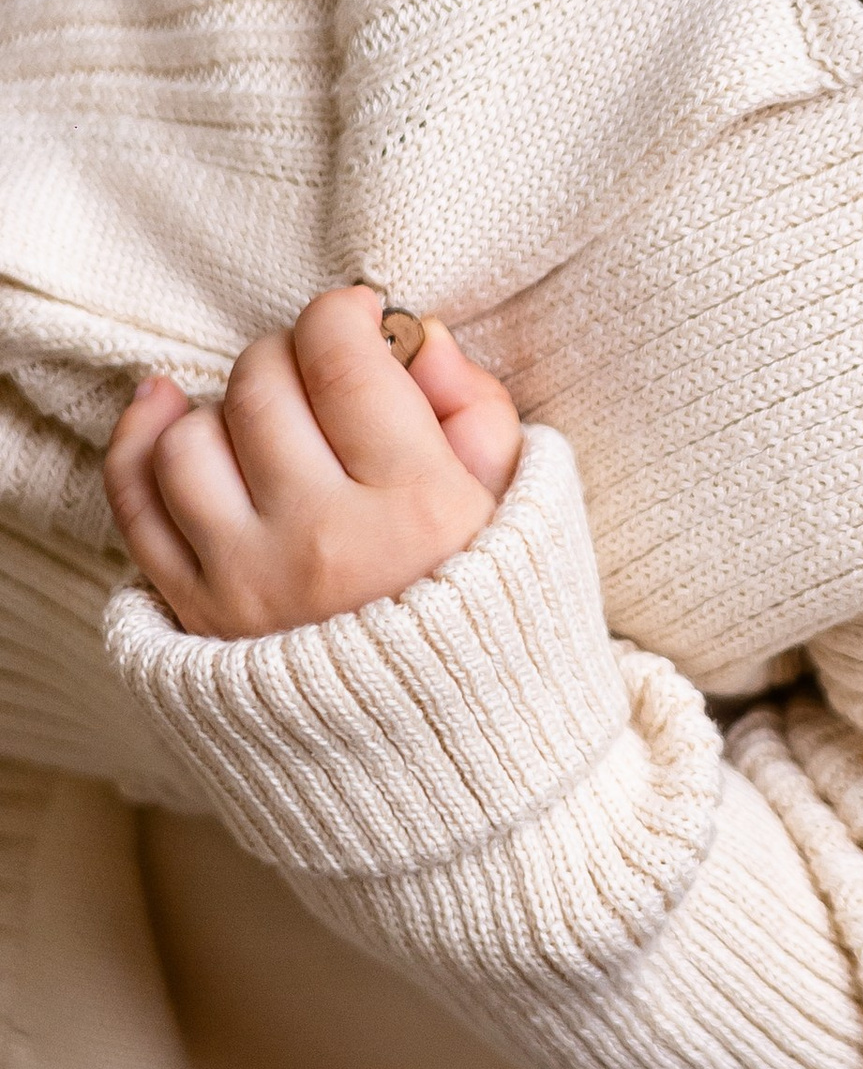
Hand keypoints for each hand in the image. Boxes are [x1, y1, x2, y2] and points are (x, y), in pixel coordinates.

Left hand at [104, 286, 521, 638]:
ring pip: (193, 436)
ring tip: (275, 426)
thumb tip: (418, 337)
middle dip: (293, 354)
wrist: (445, 754)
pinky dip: (141, 439)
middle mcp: (324, 540)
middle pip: (264, 385)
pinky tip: (169, 408)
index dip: (344, 313)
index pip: (343, 360)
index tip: (361, 319)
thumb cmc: (492, 616)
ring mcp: (249, 581)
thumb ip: (478, 411)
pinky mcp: (197, 613)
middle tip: (325, 375)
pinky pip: (136, 500)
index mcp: (419, 506)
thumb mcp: (521, 509)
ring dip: (231, 407)